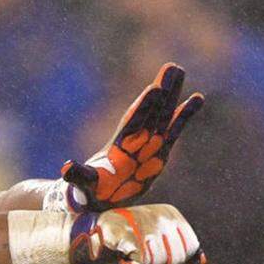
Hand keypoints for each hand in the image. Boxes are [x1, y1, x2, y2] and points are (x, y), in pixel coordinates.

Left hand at [59, 64, 202, 211]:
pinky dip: (185, 114)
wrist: (100, 196)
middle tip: (172, 66)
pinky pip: (175, 130)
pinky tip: (197, 97)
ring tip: (180, 70)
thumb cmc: (90, 189)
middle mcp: (136, 138)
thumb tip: (66, 169)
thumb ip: (79, 175)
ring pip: (164, 114)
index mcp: (119, 143)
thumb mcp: (84, 182)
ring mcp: (149, 142)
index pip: (134, 121)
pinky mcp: (161, 151)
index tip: (154, 88)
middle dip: (162, 90)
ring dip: (173, 94)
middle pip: (151, 110)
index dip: (144, 106)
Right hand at [70, 204, 206, 263]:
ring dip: (142, 263)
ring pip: (159, 261)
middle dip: (156, 262)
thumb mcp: (157, 242)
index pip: (189, 249)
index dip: (170, 257)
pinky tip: (119, 251)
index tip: (148, 247)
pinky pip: (141, 263)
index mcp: (169, 214)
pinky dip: (129, 263)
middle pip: (175, 257)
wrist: (90, 234)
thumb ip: (181, 251)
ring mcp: (144, 224)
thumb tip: (202, 263)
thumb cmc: (124, 239)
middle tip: (138, 250)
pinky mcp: (129, 235)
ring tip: (128, 248)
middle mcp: (159, 215)